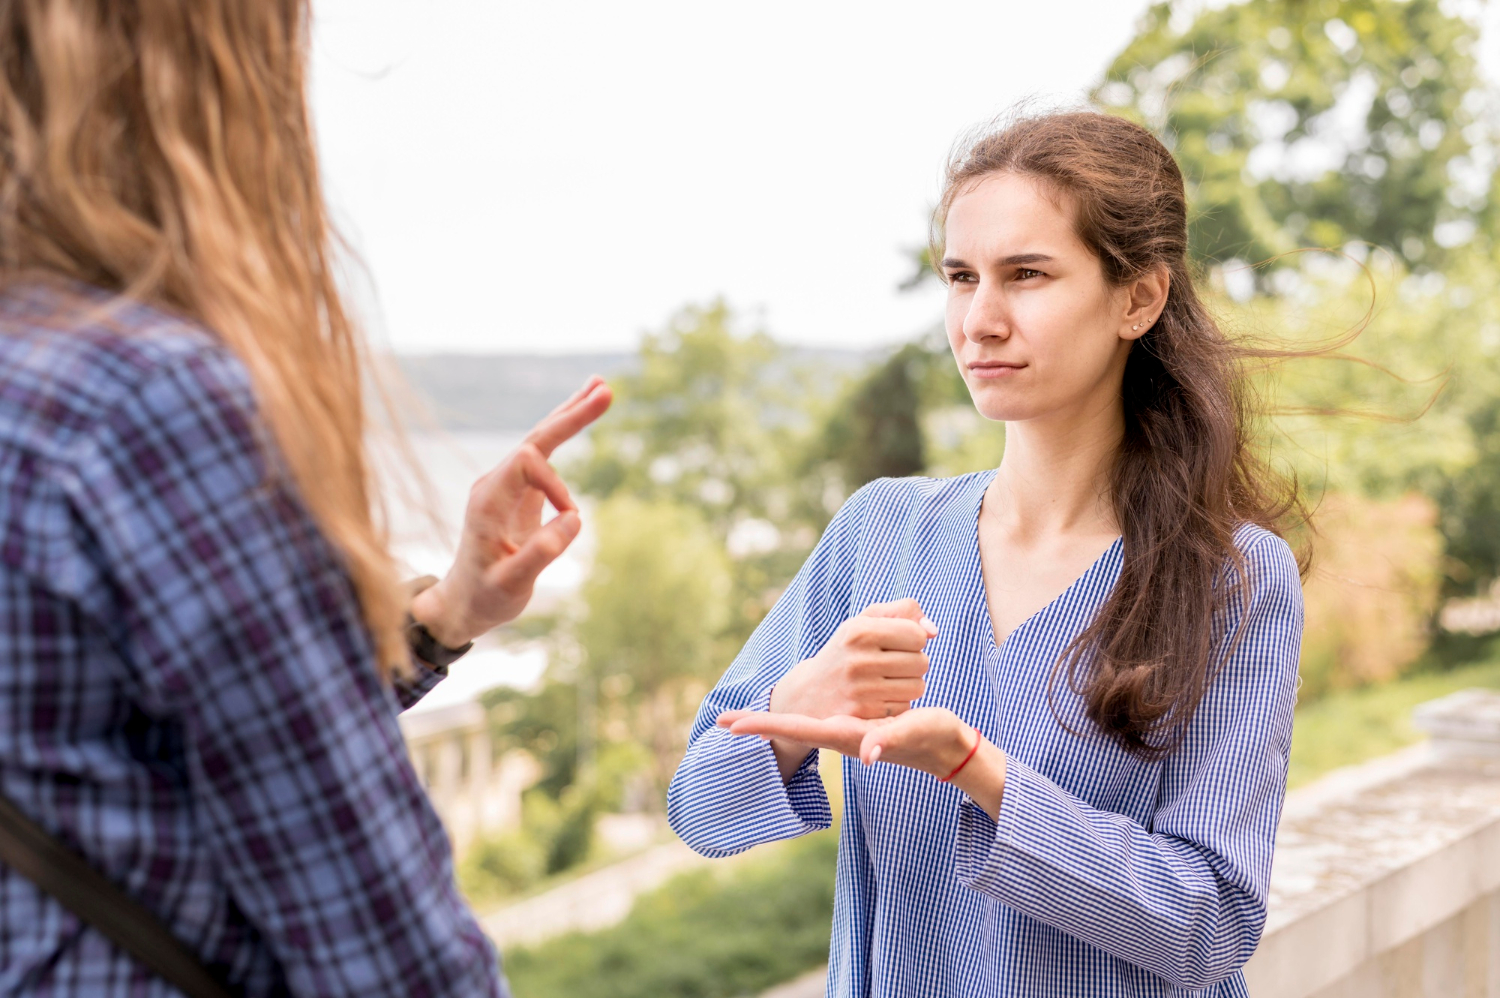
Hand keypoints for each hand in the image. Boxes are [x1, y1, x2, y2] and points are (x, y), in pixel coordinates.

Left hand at [410, 377, 612, 647]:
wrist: (465, 602)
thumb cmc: (486, 596)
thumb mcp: (512, 585)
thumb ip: (541, 552)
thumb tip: (574, 517)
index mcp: (488, 499)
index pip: (528, 462)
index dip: (556, 483)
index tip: (570, 516)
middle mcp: (494, 483)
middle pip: (536, 437)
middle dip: (570, 415)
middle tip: (605, 388)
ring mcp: (506, 484)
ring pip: (540, 439)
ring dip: (569, 414)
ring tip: (601, 386)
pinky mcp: (518, 490)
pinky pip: (544, 454)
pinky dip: (564, 431)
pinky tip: (580, 410)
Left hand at [717, 706, 1006, 817]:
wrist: (945, 746)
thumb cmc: (931, 737)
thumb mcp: (913, 732)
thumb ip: (892, 740)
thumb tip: (868, 753)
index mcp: (846, 736)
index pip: (796, 730)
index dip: (765, 726)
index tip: (731, 724)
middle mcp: (840, 735)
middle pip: (790, 729)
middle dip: (757, 725)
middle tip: (721, 720)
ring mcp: (845, 732)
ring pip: (800, 727)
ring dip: (772, 723)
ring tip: (741, 720)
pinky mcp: (855, 726)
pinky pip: (816, 724)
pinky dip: (794, 721)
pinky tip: (784, 715)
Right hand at [760, 598, 936, 780]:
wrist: (809, 694)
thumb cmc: (847, 652)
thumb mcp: (864, 623)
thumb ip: (903, 613)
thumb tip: (933, 631)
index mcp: (859, 631)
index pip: (917, 635)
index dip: (913, 640)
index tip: (896, 644)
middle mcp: (858, 660)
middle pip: (922, 662)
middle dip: (913, 663)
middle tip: (890, 665)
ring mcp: (861, 691)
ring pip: (918, 687)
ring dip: (909, 684)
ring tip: (885, 681)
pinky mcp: (865, 716)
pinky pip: (905, 708)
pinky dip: (898, 703)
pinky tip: (879, 699)